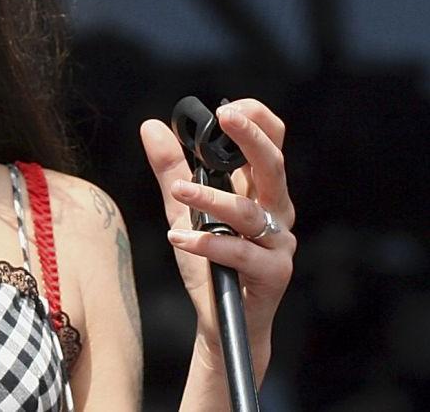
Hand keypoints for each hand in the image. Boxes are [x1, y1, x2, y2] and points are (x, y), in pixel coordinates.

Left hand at [141, 99, 295, 369]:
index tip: (226, 108)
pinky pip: (241, 254)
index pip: (273, 143)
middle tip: (225, 118)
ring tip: (178, 191)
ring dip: (212, 198)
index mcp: (260, 190)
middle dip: (251, 137)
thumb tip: (151, 125)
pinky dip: (208, 245)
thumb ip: (170, 169)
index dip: (257, 120)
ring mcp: (278, 243)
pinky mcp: (273, 273)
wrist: (222, 320)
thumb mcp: (181, 211)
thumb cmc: (208, 262)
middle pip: (274, 165)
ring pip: (250, 212)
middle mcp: (276, 212)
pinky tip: (178, 239)